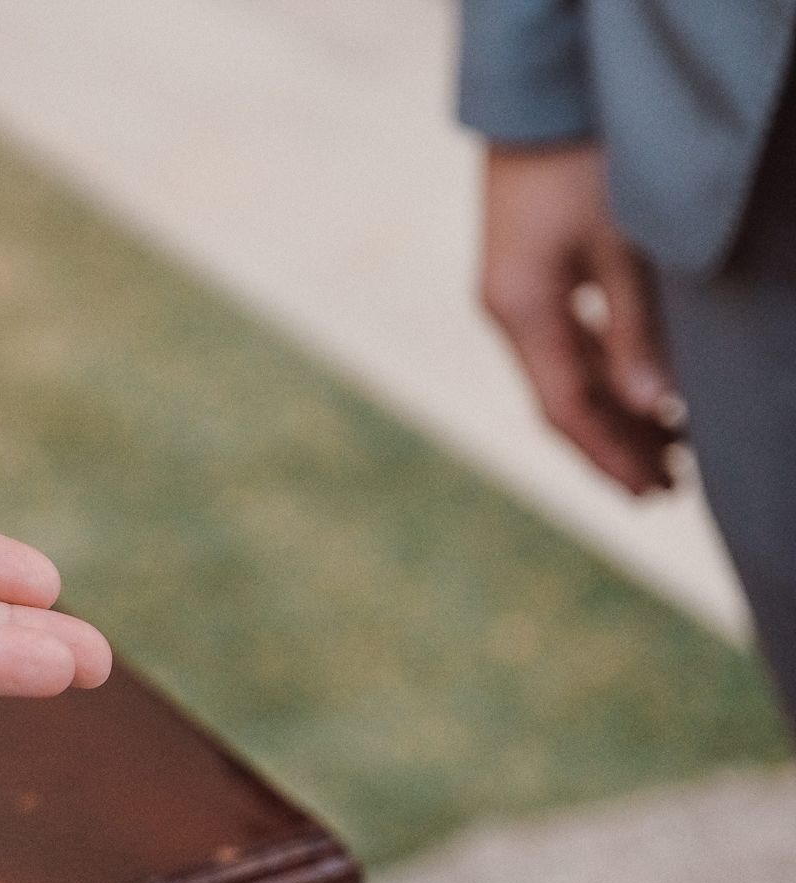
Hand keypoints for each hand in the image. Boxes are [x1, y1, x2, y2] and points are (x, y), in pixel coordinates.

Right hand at [479, 143, 681, 493]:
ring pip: (563, 374)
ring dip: (611, 412)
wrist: (536, 100)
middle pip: (561, 401)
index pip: (565, 408)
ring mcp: (511, 294)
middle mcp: (506, 312)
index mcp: (520, 312)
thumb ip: (635, 330)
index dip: (609, 456)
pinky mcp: (524, 274)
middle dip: (613, 446)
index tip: (653, 493)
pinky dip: (600, 373)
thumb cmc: (583, 166)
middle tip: (665, 488)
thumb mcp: (621, 248)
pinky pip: (561, 344)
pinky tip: (632, 387)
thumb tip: (657, 409)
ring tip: (661, 446)